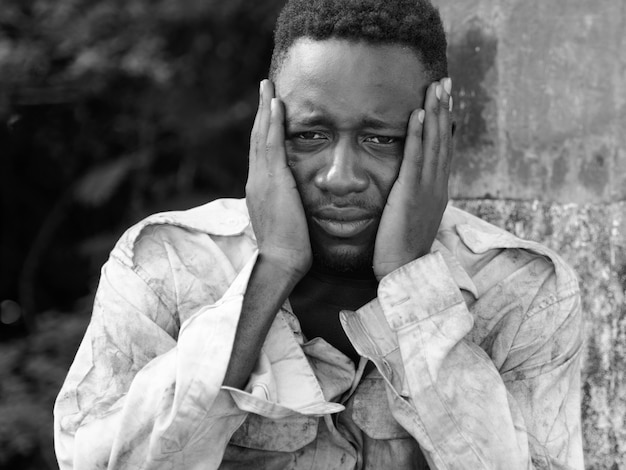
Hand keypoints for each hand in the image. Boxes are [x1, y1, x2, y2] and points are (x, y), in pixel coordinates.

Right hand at [245, 79, 311, 278]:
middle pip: (257, 138)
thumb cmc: (289, 247)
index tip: (268, 111)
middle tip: (264, 88)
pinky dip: (271, 124)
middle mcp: (256, 180)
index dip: (264, 129)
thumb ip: (287, 203)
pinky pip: (271, 145)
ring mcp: (261, 180)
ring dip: (265, 109)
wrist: (281, 262)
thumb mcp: (286, 220)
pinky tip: (276, 105)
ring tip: (268, 87)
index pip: (261, 152)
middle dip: (261, 112)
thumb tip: (295, 197)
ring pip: (261, 136)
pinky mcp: (272, 181)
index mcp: (260, 189)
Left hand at [372, 78, 452, 280]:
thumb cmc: (403, 247)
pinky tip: (417, 114)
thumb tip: (409, 184)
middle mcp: (437, 185)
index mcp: (437, 190)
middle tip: (445, 82)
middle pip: (442, 140)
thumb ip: (413, 196)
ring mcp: (428, 189)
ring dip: (435, 113)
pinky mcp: (411, 194)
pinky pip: (415, 158)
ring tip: (436, 87)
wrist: (404, 271)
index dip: (444, 123)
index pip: (442, 149)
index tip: (444, 100)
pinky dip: (417, 135)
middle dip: (444, 109)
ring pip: (433, 143)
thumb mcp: (413, 217)